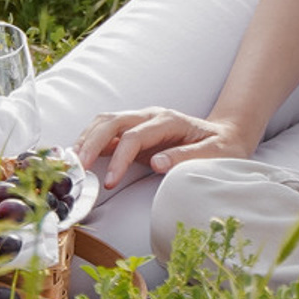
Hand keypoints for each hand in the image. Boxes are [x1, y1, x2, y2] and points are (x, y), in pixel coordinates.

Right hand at [75, 106, 257, 187]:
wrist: (226, 135)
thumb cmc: (221, 147)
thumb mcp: (213, 154)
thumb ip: (185, 157)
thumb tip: (157, 163)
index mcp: (168, 121)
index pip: (134, 136)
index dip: (119, 158)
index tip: (109, 182)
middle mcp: (150, 116)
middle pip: (113, 122)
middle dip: (91, 143)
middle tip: (77, 170)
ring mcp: (140, 121)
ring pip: (105, 122)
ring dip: (86, 140)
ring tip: (71, 165)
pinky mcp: (134, 131)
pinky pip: (107, 132)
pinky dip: (89, 142)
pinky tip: (78, 159)